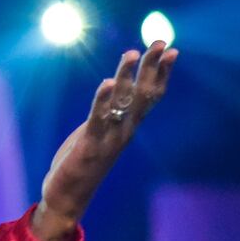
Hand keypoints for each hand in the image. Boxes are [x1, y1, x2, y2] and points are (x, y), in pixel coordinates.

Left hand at [31, 41, 178, 240]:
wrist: (67, 197)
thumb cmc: (81, 163)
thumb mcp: (100, 133)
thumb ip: (110, 114)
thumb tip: (117, 91)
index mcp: (127, 127)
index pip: (150, 97)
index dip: (162, 74)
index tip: (171, 50)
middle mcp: (124, 131)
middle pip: (142, 95)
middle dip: (151, 68)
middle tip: (161, 43)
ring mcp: (108, 138)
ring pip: (122, 103)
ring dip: (127, 77)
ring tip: (132, 53)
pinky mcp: (89, 145)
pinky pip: (98, 119)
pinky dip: (103, 100)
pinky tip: (108, 82)